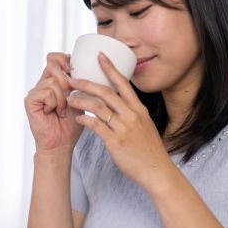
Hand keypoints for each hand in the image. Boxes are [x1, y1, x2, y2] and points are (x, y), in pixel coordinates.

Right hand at [24, 52, 83, 152]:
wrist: (62, 143)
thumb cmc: (72, 123)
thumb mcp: (80, 98)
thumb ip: (80, 82)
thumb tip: (87, 64)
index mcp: (54, 79)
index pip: (56, 57)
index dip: (67, 61)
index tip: (76, 74)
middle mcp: (43, 82)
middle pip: (53, 63)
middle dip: (67, 81)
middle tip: (68, 98)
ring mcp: (35, 91)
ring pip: (53, 80)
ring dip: (62, 97)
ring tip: (61, 110)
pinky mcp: (30, 100)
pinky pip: (46, 91)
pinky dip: (54, 103)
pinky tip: (53, 112)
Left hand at [67, 53, 174, 189]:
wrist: (157, 171)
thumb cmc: (149, 150)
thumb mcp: (145, 126)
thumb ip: (132, 114)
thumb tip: (119, 106)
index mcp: (138, 109)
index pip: (123, 83)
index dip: (110, 68)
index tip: (100, 56)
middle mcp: (131, 115)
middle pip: (106, 92)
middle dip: (87, 83)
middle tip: (72, 79)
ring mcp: (123, 128)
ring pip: (98, 107)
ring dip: (81, 101)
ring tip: (70, 99)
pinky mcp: (115, 141)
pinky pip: (96, 126)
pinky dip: (85, 120)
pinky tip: (78, 118)